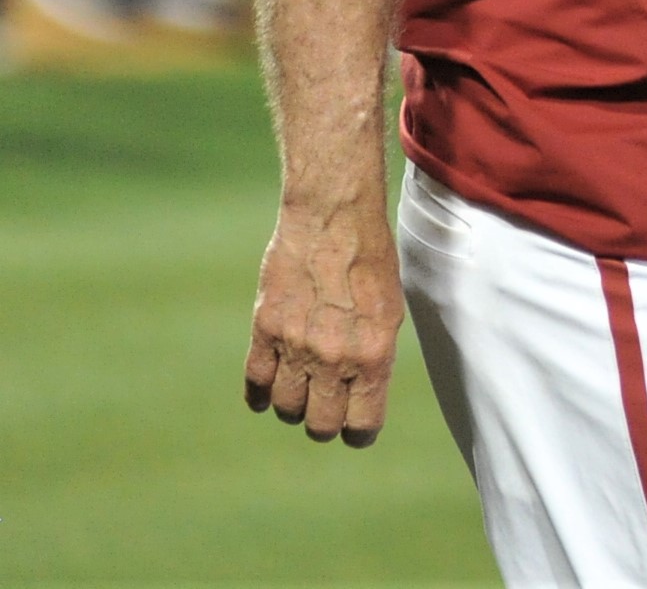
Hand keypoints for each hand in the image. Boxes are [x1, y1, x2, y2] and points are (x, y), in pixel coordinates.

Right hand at [244, 204, 404, 444]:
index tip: (354, 425)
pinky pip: (256, 382)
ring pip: (287, 408)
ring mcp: (296, 346)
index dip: (358, 431)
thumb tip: (361, 392)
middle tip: (326, 406)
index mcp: (373, 356)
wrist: (333, 216)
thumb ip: (374, 355)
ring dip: (293, 404)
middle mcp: (335, 358)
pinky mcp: (265, 329)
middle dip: (325, 422)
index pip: (362, 425)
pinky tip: (268, 388)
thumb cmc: (370, 258)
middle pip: (320, 426)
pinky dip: (260, 392)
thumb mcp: (389, 311)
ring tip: (301, 386)